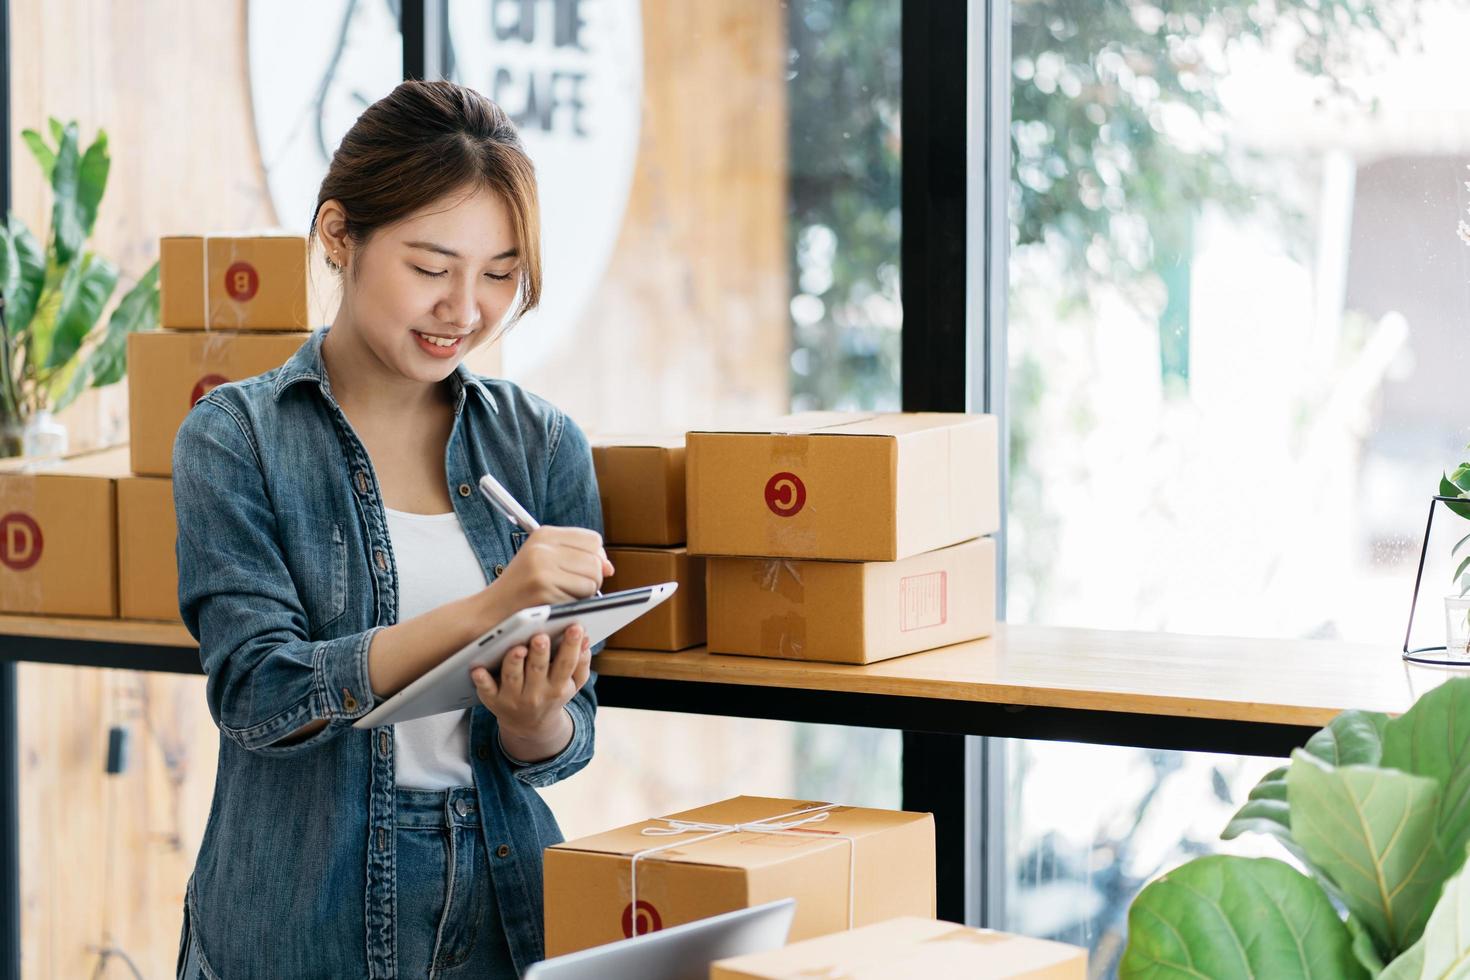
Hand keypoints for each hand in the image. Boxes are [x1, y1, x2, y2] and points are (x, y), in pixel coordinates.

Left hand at [470, 624, 592, 755]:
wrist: (529, 726)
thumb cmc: (552, 694)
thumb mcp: (572, 684)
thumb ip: (581, 662)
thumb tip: (586, 638)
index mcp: (558, 686)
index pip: (567, 663)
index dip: (572, 645)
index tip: (576, 627)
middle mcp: (536, 693)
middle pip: (538, 669)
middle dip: (540, 653)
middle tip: (540, 637)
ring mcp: (513, 697)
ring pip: (512, 677)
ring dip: (514, 663)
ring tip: (517, 649)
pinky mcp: (493, 700)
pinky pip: (485, 690)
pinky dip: (481, 681)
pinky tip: (477, 669)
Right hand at [492, 526, 613, 609]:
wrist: (489, 611)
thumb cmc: (521, 588)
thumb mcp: (543, 560)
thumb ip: (576, 557)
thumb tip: (609, 567)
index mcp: (544, 534)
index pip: (593, 540)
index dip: (596, 558)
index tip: (586, 571)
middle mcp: (543, 547)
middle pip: (595, 561)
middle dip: (592, 579)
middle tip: (571, 588)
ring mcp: (543, 568)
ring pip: (592, 581)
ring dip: (584, 595)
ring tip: (560, 596)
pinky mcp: (544, 590)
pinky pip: (581, 599)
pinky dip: (573, 607)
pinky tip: (554, 605)